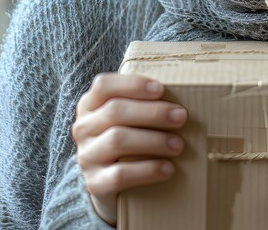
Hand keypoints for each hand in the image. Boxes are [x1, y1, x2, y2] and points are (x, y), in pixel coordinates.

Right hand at [71, 73, 187, 226]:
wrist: (111, 182)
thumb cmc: (129, 136)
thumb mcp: (130, 116)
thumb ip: (144, 102)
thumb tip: (184, 91)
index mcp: (91, 104)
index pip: (104, 85)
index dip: (133, 84)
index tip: (161, 89)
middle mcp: (84, 128)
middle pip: (115, 111)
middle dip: (152, 113)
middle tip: (181, 117)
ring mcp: (87, 156)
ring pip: (117, 140)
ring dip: (154, 140)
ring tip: (178, 144)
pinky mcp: (95, 183)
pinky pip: (120, 175)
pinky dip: (148, 170)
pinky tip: (168, 168)